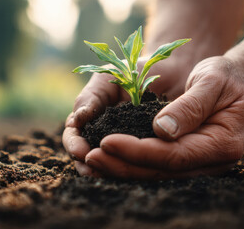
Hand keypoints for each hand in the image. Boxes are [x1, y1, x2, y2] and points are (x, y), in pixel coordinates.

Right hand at [63, 56, 192, 176]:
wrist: (169, 71)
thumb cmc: (132, 71)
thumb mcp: (108, 78)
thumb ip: (91, 97)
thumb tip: (77, 120)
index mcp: (90, 119)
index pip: (74, 136)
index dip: (74, 145)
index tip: (81, 150)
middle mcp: (104, 135)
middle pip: (87, 155)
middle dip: (87, 163)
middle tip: (92, 168)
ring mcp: (125, 144)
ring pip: (111, 163)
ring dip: (107, 171)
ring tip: (110, 174)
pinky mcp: (146, 150)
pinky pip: (137, 163)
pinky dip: (133, 168)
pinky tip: (136, 170)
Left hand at [65, 56, 243, 178]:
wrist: (237, 81)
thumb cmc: (227, 76)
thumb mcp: (213, 80)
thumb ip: (190, 105)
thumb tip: (161, 131)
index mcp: (222, 144)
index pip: (174, 155)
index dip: (138, 151)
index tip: (106, 141)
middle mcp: (211, 162)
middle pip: (162, 170)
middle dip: (124, 164)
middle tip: (90, 157)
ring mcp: (199, 164)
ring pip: (156, 173)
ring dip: (123, 168)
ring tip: (92, 160)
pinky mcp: (187, 159)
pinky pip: (156, 166)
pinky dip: (131, 163)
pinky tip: (108, 158)